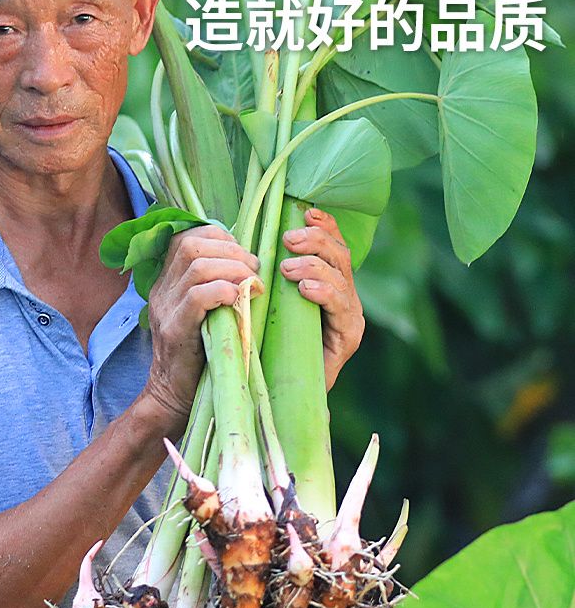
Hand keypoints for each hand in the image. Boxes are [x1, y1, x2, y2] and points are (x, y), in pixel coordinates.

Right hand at [144, 224, 261, 423]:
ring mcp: (165, 309)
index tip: (243, 256)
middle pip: (191, 245)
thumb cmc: (199, 353)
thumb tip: (247, 261)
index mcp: (166, 281)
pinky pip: (198, 296)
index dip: (220, 237)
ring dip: (234, 269)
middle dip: (231, 250)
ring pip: (197, 266)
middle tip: (254, 270)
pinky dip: (224, 291)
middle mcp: (161, 290)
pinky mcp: (175, 330)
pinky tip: (239, 300)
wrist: (173, 395)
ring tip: (253, 285)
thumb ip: (213, 285)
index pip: (187, 236)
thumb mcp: (203, 312)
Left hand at [279, 208, 364, 389]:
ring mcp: (350, 317)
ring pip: (341, 277)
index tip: (306, 213)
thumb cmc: (272, 346)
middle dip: (316, 241)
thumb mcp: (272, 303)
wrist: (281, 393)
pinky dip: (323, 293)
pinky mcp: (348, 338)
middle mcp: (345, 298)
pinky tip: (305, 289)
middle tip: (288, 239)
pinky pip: (340, 307)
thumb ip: (274, 276)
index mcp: (330, 284)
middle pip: (340, 256)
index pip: (333, 247)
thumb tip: (257, 240)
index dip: (324, 227)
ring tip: (288, 267)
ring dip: (314, 265)